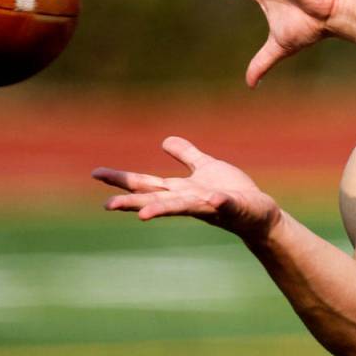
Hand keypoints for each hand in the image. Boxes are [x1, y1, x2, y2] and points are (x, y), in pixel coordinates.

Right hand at [92, 136, 281, 241]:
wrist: (259, 213)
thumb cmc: (232, 192)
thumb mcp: (206, 167)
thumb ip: (186, 156)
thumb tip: (165, 141)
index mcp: (181, 190)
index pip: (147, 184)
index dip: (122, 179)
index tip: (96, 174)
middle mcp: (190, 200)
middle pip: (157, 198)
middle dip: (133, 201)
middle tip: (107, 205)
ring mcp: (210, 205)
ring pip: (183, 207)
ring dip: (163, 209)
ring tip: (142, 214)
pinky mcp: (233, 207)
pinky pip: (224, 203)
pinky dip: (218, 201)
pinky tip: (212, 198)